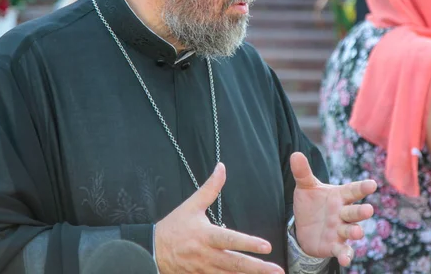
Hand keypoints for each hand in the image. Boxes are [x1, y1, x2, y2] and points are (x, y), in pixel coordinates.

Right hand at [155, 163, 284, 273]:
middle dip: (258, 269)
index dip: (248, 243)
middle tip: (277, 270)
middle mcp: (207, 255)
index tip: (267, 246)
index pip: (230, 240)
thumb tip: (222, 167)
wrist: (152, 250)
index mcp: (205, 236)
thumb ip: (210, 188)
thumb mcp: (191, 205)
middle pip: (235, 264)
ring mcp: (204, 270)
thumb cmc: (174, 227)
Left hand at [291, 152, 376, 266]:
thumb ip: (302, 172)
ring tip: (357, 232)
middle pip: (354, 212)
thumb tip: (295, 154)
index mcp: (339, 196)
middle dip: (361, 212)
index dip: (362, 187)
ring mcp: (340, 230)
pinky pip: (342, 250)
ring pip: (350, 230)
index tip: (372, 184)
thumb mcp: (305, 187)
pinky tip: (345, 260)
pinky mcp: (334, 245)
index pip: (353, 190)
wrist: (304, 226)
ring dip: (355, 232)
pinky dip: (345, 255)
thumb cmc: (311, 203)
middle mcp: (343, 213)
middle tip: (368, 209)